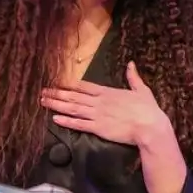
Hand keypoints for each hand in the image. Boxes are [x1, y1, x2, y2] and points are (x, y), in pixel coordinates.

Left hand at [40, 61, 170, 147]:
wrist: (149, 126)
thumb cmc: (147, 109)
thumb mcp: (141, 90)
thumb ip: (133, 77)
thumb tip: (131, 64)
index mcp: (107, 92)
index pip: (83, 85)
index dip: (68, 84)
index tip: (56, 82)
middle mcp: (98, 102)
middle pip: (73, 96)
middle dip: (57, 93)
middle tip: (42, 92)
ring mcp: (96, 115)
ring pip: (72, 108)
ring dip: (57, 105)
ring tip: (43, 102)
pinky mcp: (98, 128)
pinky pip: (79, 124)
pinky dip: (66, 121)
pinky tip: (55, 119)